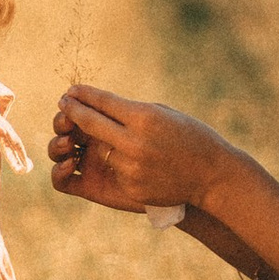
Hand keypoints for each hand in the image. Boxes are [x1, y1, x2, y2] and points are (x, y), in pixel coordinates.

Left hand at [49, 83, 223, 218]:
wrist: (213, 176)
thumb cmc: (191, 137)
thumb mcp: (164, 114)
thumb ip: (131, 112)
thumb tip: (97, 105)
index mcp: (144, 117)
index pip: (102, 102)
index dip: (83, 95)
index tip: (71, 91)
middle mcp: (134, 142)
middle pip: (90, 123)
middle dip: (73, 112)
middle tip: (65, 104)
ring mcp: (131, 168)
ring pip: (97, 148)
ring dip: (94, 141)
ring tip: (89, 136)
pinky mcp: (130, 187)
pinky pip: (110, 171)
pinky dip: (113, 164)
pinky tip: (107, 160)